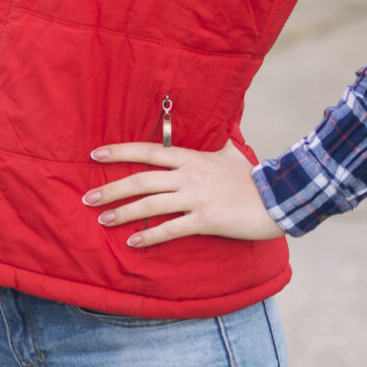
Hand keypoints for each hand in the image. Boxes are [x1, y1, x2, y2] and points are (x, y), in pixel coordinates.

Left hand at [82, 141, 281, 247]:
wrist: (279, 198)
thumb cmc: (253, 178)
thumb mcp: (232, 152)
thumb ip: (216, 141)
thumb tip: (216, 123)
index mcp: (191, 158)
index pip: (148, 150)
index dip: (120, 151)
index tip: (95, 154)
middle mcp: (189, 176)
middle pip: (142, 179)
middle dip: (112, 188)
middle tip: (87, 198)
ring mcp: (197, 198)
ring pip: (151, 204)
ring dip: (124, 213)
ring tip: (102, 219)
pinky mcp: (206, 220)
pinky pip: (171, 229)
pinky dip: (150, 236)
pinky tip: (132, 242)